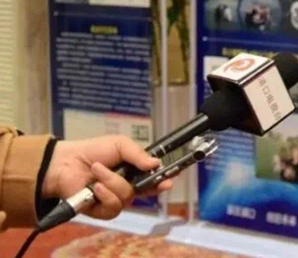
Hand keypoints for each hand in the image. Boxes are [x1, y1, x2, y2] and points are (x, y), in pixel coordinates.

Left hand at [42, 135, 173, 219]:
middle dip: (154, 186)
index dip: (165, 178)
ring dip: (113, 182)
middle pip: (148, 190)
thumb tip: (156, 163)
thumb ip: (138, 154)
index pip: (154, 177)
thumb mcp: (119, 144)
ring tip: (98, 171)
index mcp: (135, 170)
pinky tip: (97, 187)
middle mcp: (129, 186)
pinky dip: (105, 195)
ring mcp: (116, 199)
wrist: (66, 163)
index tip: (173, 177)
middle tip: (161, 183)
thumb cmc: (94, 151)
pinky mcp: (102, 211)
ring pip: (128, 196)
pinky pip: (113, 207)